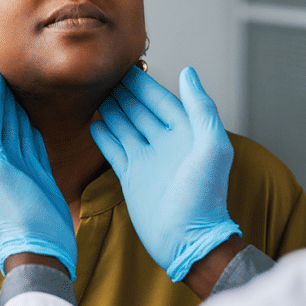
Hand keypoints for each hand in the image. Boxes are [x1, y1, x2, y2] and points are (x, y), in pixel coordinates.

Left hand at [0, 66, 76, 279]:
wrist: (41, 247)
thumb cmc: (17, 213)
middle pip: (3, 121)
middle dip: (3, 97)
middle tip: (7, 70)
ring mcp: (19, 169)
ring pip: (17, 131)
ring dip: (17, 110)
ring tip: (18, 89)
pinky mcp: (37, 176)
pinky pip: (33, 146)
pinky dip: (31, 130)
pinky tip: (31, 120)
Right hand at [90, 66, 240, 280]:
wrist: (186, 239)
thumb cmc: (204, 195)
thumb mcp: (212, 147)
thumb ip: (201, 108)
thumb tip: (188, 73)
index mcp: (186, 133)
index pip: (162, 100)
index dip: (145, 84)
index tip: (126, 66)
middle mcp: (165, 143)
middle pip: (141, 110)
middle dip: (125, 93)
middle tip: (104, 75)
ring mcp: (147, 159)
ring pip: (125, 126)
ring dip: (112, 110)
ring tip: (96, 93)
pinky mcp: (131, 176)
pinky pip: (114, 149)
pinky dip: (104, 136)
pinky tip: (94, 123)